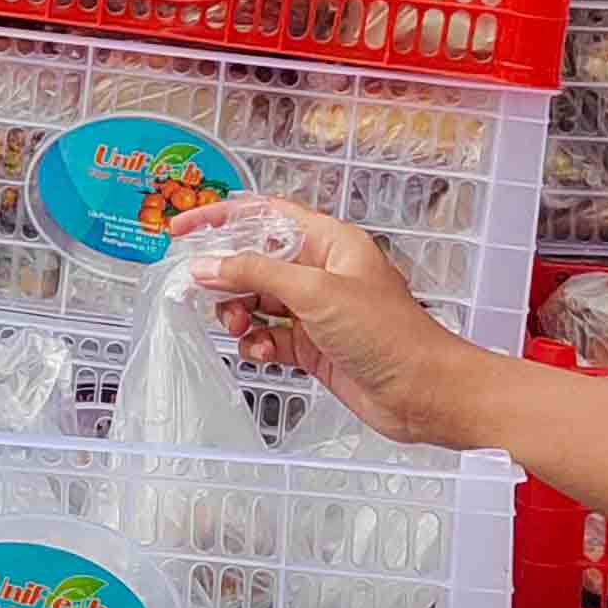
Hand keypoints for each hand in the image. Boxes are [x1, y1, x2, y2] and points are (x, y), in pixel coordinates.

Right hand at [174, 200, 497, 450]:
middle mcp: (322, 272)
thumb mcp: (316, 292)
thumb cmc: (390, 334)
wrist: (423, 392)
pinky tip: (259, 352)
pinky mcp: (314, 346)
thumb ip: (256, 273)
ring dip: (238, 312)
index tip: (183, 228)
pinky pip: (270, 336)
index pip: (265, 216)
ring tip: (236, 324)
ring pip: (258, 301)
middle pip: (256, 260)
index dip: (222, 217)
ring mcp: (317, 311)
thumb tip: (208, 265)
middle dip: (226, 275)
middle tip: (198, 288)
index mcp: (330, 242)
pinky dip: (257, 343)